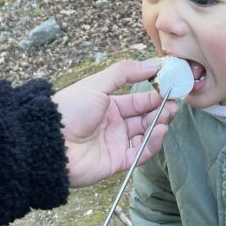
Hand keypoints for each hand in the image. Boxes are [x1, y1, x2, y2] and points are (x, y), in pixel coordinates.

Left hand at [51, 58, 176, 187]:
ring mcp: (116, 143)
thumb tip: (153, 63)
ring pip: (145, 135)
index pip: (138, 100)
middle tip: (175, 102)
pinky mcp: (117, 162)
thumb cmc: (69, 110)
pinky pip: (140, 154)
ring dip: (159, 124)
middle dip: (161, 109)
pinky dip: (153, 144)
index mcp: (108, 105)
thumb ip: (125, 72)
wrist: (50, 142)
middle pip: (144, 117)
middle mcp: (113, 125)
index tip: (172, 87)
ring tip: (168, 115)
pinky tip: (160, 131)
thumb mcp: (97, 84)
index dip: (155, 94)